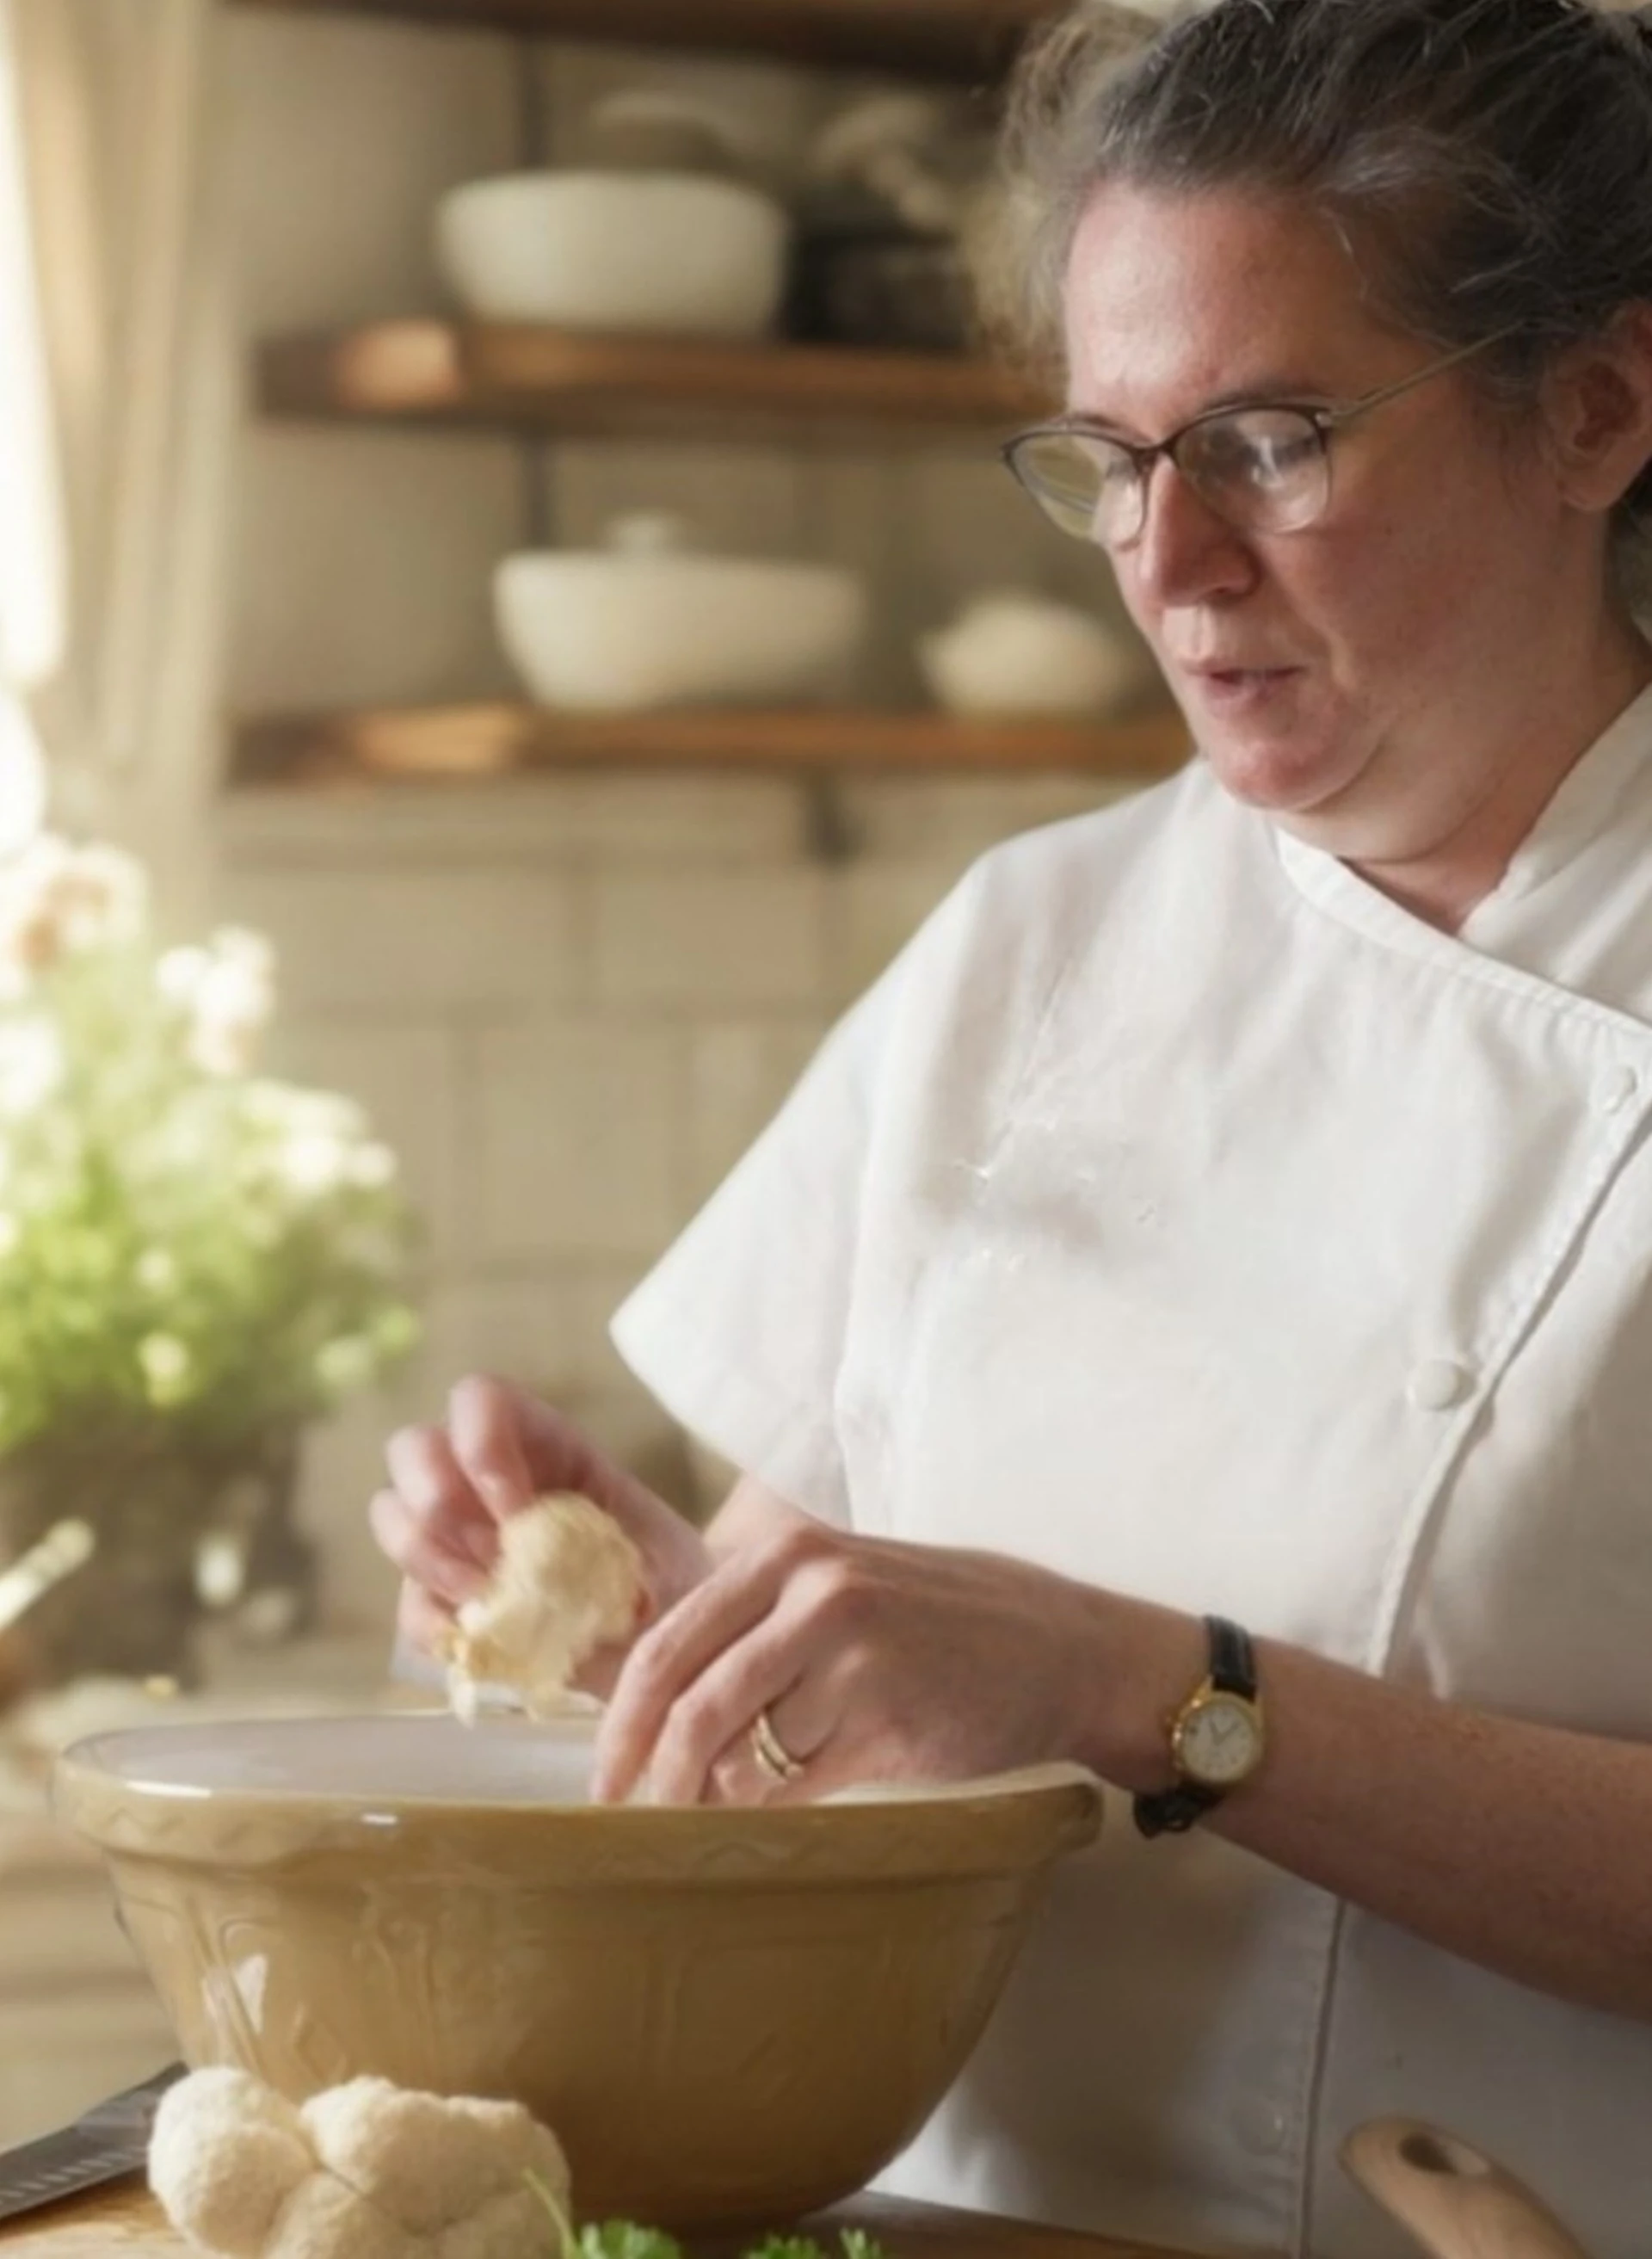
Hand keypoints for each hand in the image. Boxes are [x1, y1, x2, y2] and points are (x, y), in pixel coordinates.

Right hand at [368, 1374, 710, 1693]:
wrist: (675, 1647)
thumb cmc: (676, 1585)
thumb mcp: (669, 1559)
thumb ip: (621, 1558)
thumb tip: (566, 1577)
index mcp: (544, 1443)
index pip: (479, 1400)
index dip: (480, 1445)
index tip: (518, 1513)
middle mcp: (484, 1478)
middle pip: (412, 1448)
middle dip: (438, 1502)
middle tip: (495, 1560)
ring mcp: (457, 1537)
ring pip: (392, 1515)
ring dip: (431, 1562)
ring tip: (490, 1601)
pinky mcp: (445, 1599)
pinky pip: (409, 1604)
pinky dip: (436, 1624)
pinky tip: (482, 1640)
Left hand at [591, 1507, 1107, 1804]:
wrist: (1065, 1650)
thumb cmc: (945, 1623)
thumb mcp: (845, 1585)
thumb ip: (759, 1624)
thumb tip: (655, 1707)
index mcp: (789, 1553)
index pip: (668, 1642)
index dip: (623, 1720)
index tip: (606, 1774)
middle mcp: (816, 1593)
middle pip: (690, 1701)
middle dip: (651, 1772)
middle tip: (632, 1816)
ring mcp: (855, 1657)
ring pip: (742, 1751)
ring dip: (720, 1794)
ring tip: (718, 1813)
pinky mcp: (889, 1721)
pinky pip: (800, 1783)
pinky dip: (777, 1807)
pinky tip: (785, 1809)